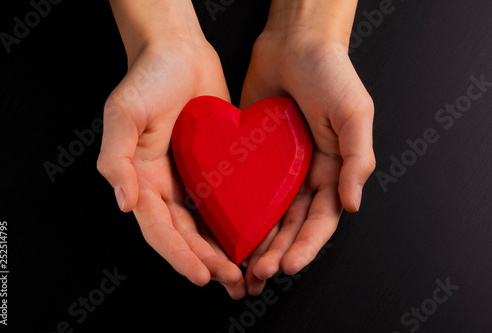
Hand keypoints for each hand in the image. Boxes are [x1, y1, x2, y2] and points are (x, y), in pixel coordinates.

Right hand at [97, 0, 244, 298]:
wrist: (180, 53)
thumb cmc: (148, 77)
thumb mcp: (123, 113)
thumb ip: (116, 158)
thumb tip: (123, 201)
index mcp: (143, 179)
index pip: (159, 227)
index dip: (178, 254)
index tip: (201, 274)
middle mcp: (168, 184)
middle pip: (186, 234)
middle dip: (207, 260)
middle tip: (232, 281)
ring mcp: (193, 178)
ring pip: (207, 225)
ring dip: (223, 251)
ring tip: (244, 275)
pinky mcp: (216, 166)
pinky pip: (227, 201)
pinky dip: (238, 223)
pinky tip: (256, 237)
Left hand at [239, 0, 375, 294]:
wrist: (293, 42)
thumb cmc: (330, 72)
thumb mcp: (354, 112)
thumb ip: (357, 158)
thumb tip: (354, 203)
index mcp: (333, 170)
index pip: (321, 218)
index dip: (307, 244)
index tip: (289, 264)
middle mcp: (305, 174)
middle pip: (292, 224)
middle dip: (278, 251)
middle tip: (260, 274)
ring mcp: (278, 167)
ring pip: (268, 215)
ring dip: (258, 242)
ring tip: (244, 266)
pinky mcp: (253, 155)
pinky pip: (245, 189)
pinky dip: (239, 212)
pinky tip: (226, 230)